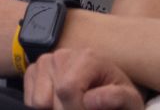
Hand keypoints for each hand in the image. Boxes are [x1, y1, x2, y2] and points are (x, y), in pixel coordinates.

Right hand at [23, 49, 143, 109]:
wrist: (108, 91)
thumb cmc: (119, 97)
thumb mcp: (130, 100)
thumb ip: (117, 98)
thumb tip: (90, 100)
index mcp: (87, 57)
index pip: (67, 89)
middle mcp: (62, 54)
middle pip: (53, 97)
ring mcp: (44, 62)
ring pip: (39, 101)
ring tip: (75, 107)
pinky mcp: (32, 71)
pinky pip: (30, 100)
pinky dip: (45, 108)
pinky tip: (61, 104)